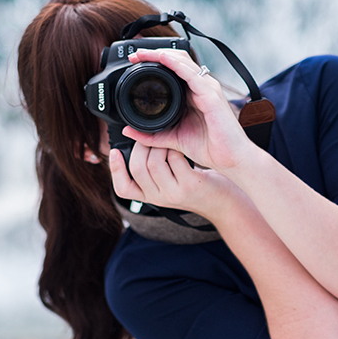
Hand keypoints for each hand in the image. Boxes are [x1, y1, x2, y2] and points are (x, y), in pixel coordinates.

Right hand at [109, 142, 240, 219]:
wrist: (223, 202)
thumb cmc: (194, 187)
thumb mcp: (169, 184)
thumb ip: (153, 172)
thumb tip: (134, 144)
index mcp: (150, 197)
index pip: (122, 189)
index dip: (115, 170)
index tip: (114, 151)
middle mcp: (159, 198)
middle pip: (137, 168)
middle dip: (141, 146)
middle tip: (150, 136)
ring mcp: (175, 192)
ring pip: (154, 162)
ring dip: (159, 144)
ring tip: (167, 140)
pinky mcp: (191, 184)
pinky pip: (175, 158)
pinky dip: (176, 147)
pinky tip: (180, 145)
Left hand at [122, 49, 256, 171]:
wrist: (230, 159)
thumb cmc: (209, 148)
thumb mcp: (172, 139)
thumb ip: (150, 135)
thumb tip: (127, 130)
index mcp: (193, 94)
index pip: (173, 68)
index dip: (154, 61)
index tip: (134, 62)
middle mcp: (201, 87)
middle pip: (177, 59)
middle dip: (154, 53)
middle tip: (134, 55)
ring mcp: (207, 89)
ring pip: (183, 62)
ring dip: (161, 54)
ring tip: (142, 54)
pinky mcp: (211, 96)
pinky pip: (191, 75)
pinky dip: (176, 65)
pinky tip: (162, 59)